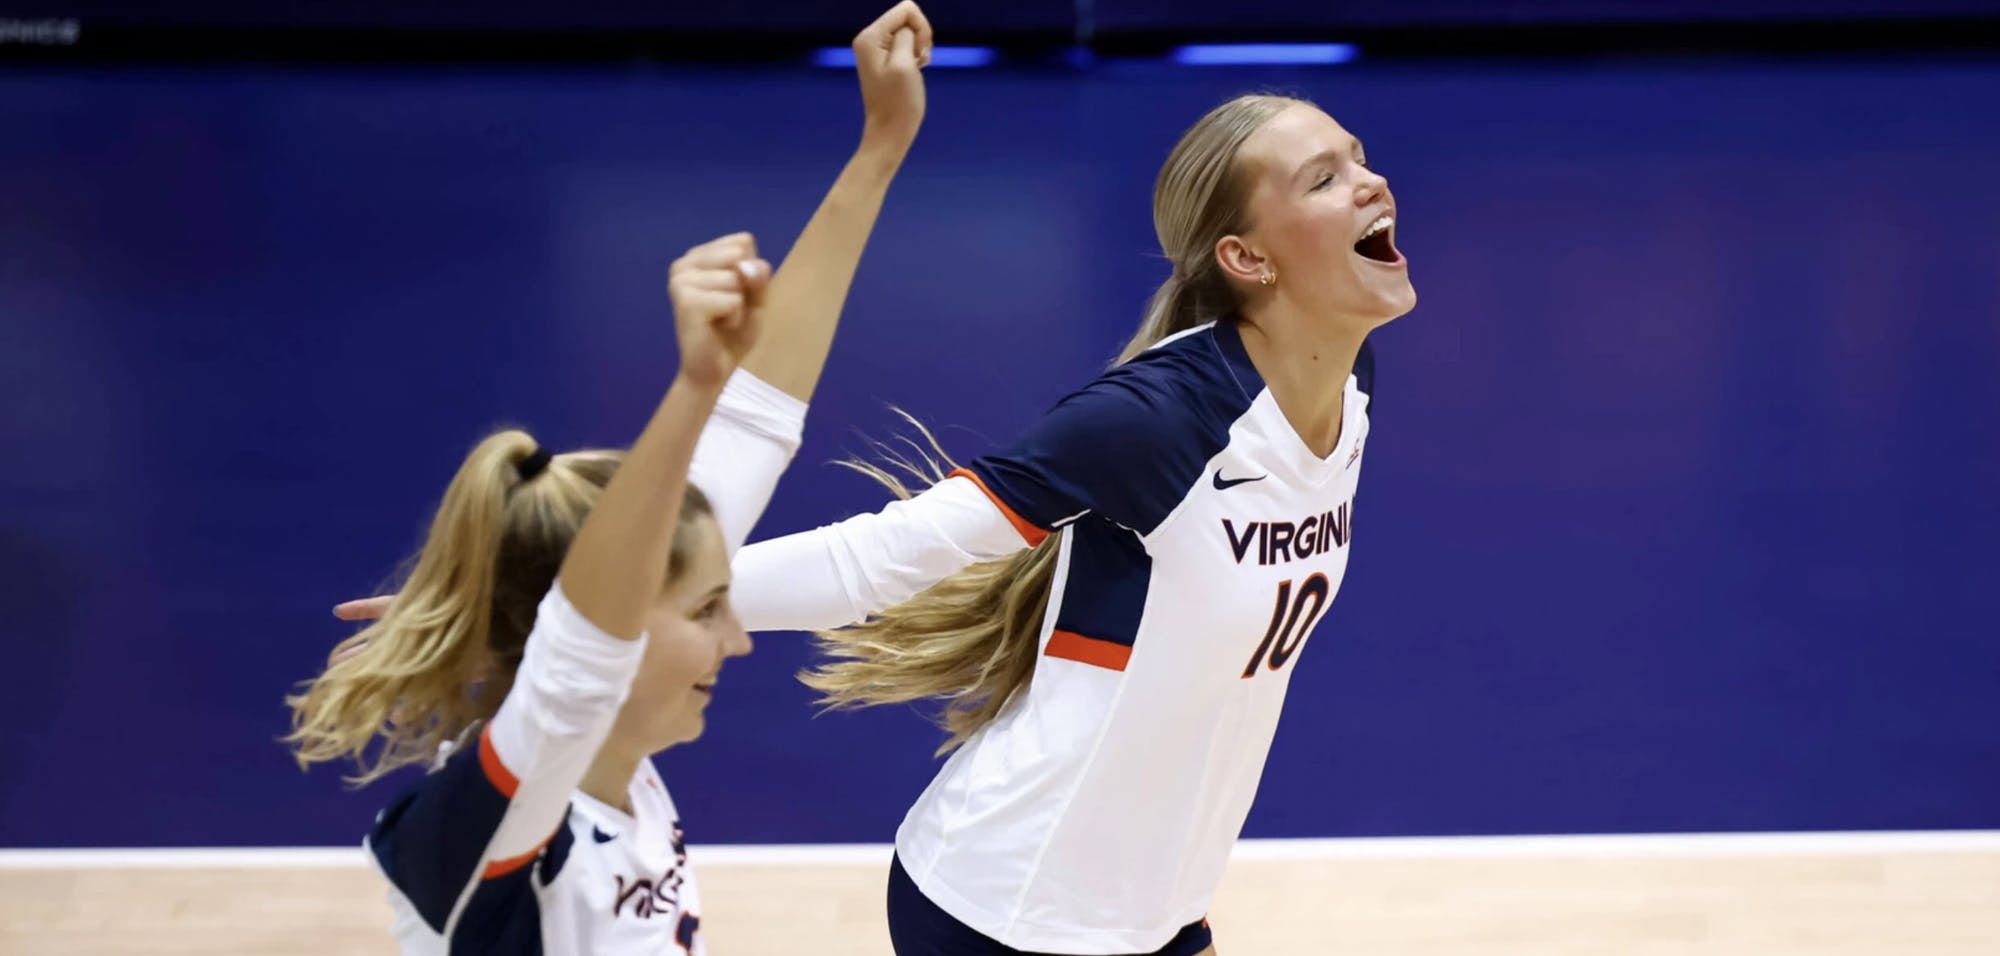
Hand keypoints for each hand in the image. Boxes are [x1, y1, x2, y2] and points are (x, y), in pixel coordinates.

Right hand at [667, 233, 768, 388]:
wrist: (713, 370)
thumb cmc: (733, 332)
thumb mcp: (756, 298)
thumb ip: (758, 276)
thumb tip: (745, 266)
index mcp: (697, 256)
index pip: (743, 242)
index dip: (751, 272)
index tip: (735, 294)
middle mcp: (684, 263)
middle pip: (739, 254)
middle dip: (745, 286)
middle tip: (728, 309)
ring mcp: (681, 280)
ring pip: (736, 277)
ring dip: (739, 305)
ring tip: (721, 320)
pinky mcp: (687, 301)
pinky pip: (733, 299)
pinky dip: (735, 317)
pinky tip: (717, 328)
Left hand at [853, 1, 930, 149]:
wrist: (890, 132)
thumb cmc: (898, 103)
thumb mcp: (905, 63)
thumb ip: (906, 35)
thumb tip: (908, 27)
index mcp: (869, 37)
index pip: (906, 9)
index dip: (921, 29)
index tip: (919, 54)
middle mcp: (869, 39)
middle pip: (908, 17)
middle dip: (921, 37)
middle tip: (918, 63)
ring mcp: (876, 48)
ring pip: (911, 30)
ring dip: (920, 47)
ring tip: (916, 68)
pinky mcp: (886, 58)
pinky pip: (908, 43)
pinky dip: (916, 54)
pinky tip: (914, 70)